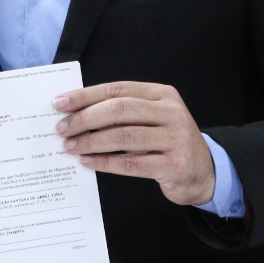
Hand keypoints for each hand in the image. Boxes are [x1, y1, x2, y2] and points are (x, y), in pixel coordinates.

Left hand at [54, 81, 215, 206]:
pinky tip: (87, 162)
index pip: (117, 89)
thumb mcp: (151, 119)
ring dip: (91, 142)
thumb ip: (122, 114)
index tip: (59, 104)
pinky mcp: (175, 165)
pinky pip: (132, 163)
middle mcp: (172, 112)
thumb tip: (74, 114)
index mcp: (162, 94)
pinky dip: (105, 162)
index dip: (85, 96)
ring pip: (123, 136)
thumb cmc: (166, 143)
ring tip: (70, 147)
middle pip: (119, 110)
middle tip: (61, 129)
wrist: (204, 172)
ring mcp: (176, 138)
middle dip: (84, 118)